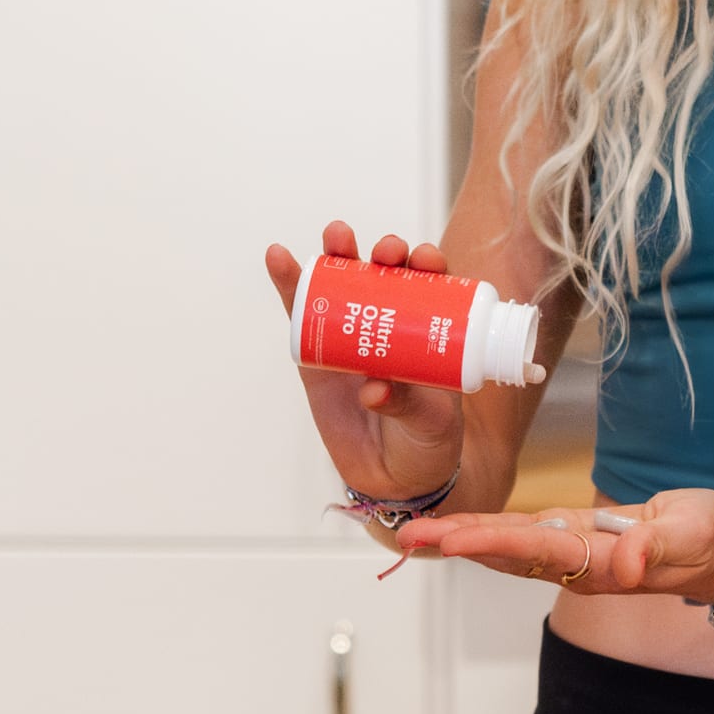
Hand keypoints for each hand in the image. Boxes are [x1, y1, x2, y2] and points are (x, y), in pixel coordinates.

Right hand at [265, 220, 465, 502]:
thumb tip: (374, 390)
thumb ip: (408, 404)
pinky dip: (290, 284)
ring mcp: (354, 336)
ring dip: (340, 254)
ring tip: (337, 236)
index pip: (434, 287)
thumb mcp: (430, 423)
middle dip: (387, 253)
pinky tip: (279, 257)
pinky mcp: (320, 354)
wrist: (394, 478)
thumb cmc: (427, 442)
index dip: (429, 265)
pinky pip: (302, 313)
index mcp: (433, 333)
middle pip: (389, 276)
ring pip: (345, 285)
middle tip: (385, 250)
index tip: (425, 258)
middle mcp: (395, 325)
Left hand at [398, 489, 713, 603]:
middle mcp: (580, 565)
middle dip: (459, 543)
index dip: (492, 541)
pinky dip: (487, 531)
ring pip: (509, 547)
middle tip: (406, 535)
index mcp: (603, 563)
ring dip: (463, 540)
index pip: (537, 549)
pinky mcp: (578, 538)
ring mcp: (576, 554)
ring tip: (416, 532)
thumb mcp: (695, 533)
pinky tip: (460, 529)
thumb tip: (630, 561)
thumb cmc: (712, 539)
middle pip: (509, 554)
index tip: (450, 537)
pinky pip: (524, 536)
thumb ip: (661, 545)